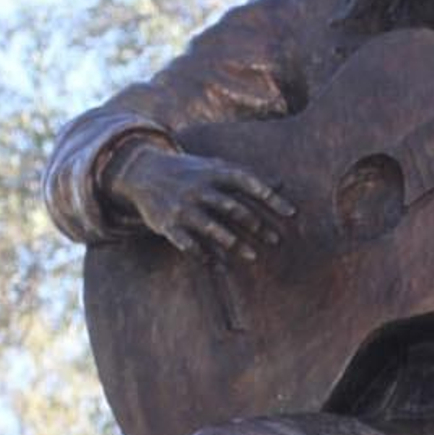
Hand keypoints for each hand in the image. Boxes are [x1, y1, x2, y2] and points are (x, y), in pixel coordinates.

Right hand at [108, 145, 294, 259]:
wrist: (141, 171)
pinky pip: (189, 244)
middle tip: (275, 240)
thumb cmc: (189, 172)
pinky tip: (220, 266)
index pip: (246, 181)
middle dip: (255, 224)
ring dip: (233, 243)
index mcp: (212, 171)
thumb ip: (245, 177)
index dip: (269, 196)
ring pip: (211, 227)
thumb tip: (282, 182)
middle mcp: (198, 188)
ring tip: (253, 257)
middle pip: (231, 206)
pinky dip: (205, 256)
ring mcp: (182, 207)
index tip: (291, 212)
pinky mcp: (168, 225)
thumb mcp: (214, 168)